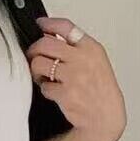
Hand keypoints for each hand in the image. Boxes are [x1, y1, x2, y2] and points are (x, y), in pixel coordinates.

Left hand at [26, 16, 126, 140]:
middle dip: (34, 50)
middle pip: (45, 43)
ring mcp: (73, 76)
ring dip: (37, 70)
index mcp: (91, 48)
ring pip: (39, 63)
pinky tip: (53, 91)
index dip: (48, 23)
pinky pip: (43, 86)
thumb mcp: (96, 61)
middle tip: (34, 56)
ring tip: (44, 76)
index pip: (65, 26)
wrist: (105, 117)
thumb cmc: (100, 90)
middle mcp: (82, 59)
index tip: (40, 24)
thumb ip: (77, 47)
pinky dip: (45, 89)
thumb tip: (51, 35)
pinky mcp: (65, 93)